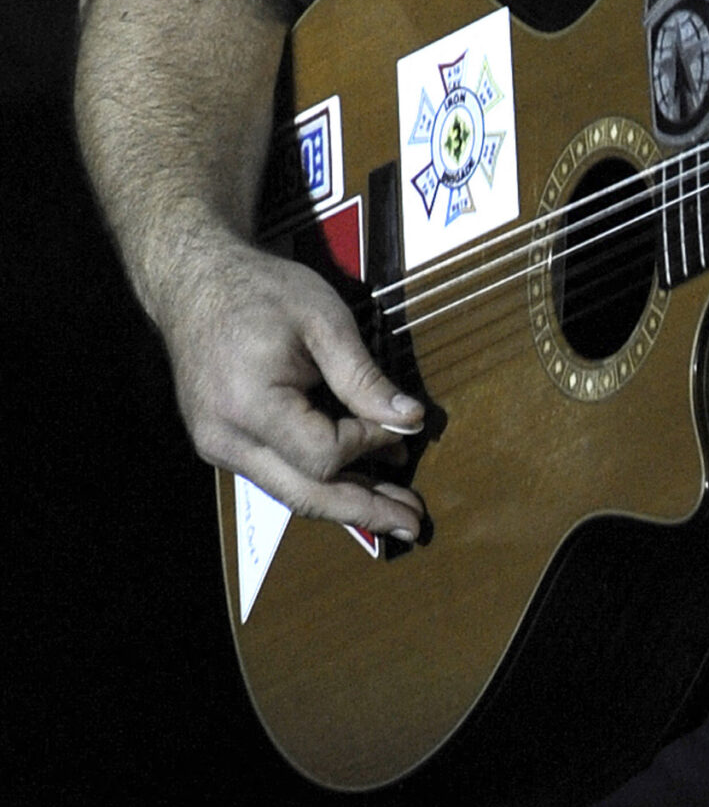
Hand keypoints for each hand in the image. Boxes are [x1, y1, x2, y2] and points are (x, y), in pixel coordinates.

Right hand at [159, 234, 425, 538]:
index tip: (402, 422)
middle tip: (415, 525)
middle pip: (305, 495)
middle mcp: (225, 439)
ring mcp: (218, 447)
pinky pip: (277, 473)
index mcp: (249, 405)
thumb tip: (411, 420)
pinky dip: (320, 478)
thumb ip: (364, 377)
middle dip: (364, 511)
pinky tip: (360, 479)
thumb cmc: (262, 291)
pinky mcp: (222, 444)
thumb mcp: (323, 321)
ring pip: (291, 491)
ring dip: (346, 501)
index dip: (370, 444)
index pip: (323, 455)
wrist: (195, 281)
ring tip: (397, 511)